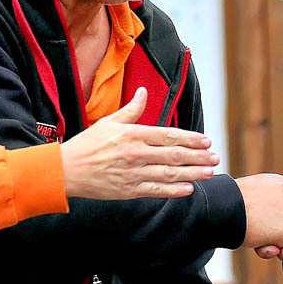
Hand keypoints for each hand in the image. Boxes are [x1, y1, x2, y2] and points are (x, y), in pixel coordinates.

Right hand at [59, 88, 219, 200]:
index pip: (169, 135)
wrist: (66, 171)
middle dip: (198, 157)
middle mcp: (136, 154)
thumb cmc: (87, 145)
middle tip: (215, 157)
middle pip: (174, 155)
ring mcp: (133, 173)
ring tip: (209, 173)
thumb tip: (143, 92)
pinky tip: (189, 189)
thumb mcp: (108, 122)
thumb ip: (130, 110)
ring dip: (193, 173)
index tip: (206, 141)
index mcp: (133, 134)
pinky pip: (157, 191)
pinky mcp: (129, 190)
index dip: (191, 139)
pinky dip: (174, 190)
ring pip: (170, 174)